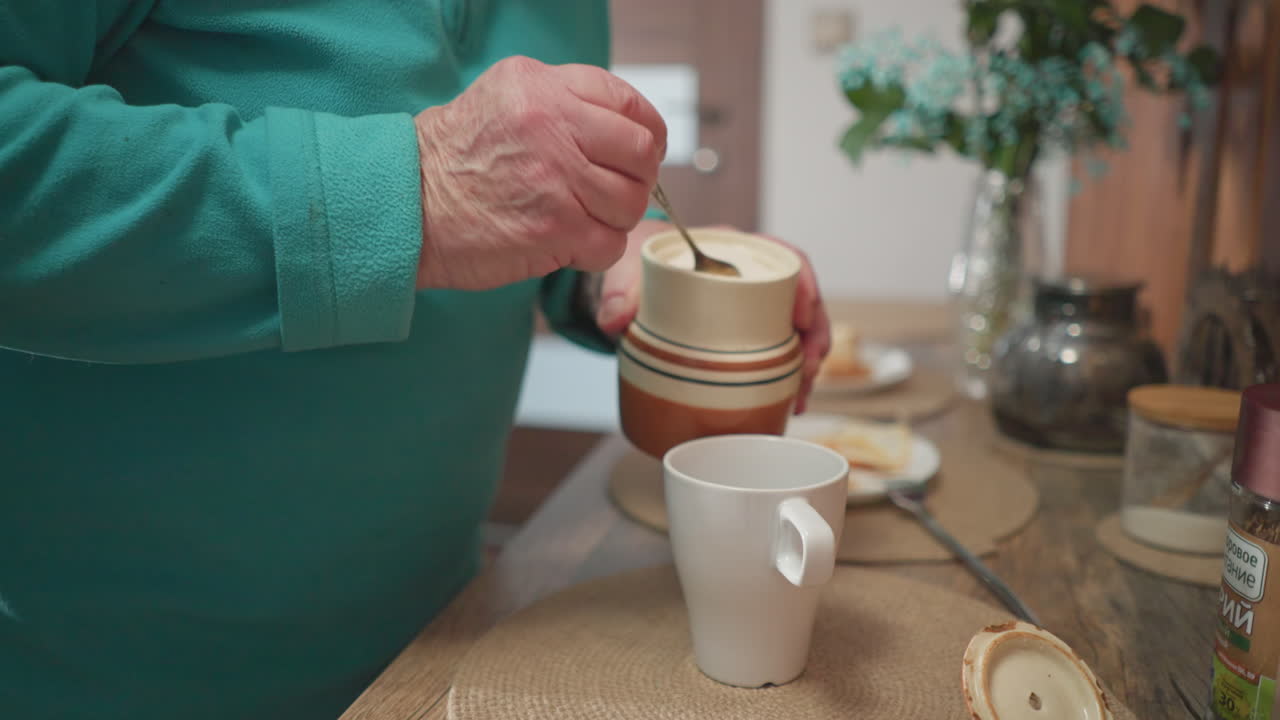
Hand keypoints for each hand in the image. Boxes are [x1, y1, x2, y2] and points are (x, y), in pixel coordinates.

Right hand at [414, 56, 666, 289]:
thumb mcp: (503, 97)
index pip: (628, 103)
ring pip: (631, 202)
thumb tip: (624, 126)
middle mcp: (553, 126)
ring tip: (582, 219)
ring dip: (614, 218)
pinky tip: (569, 244)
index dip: (647, 133)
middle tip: (612, 192)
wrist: (408, 206)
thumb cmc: (454, 158)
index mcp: (543, 87)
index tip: (638, 155)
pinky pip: (611, 244)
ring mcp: (557, 179)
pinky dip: (597, 250)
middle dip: (636, 178)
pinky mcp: (556, 229)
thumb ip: (562, 101)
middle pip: (641, 153)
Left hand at [595, 223, 831, 413]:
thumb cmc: (638, 263)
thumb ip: (620, 291)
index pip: (783, 257)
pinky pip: (780, 351)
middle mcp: (751, 276)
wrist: (630, 280)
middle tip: (809, 369)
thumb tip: (617, 322)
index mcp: (731, 250)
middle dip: (815, 336)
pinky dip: (788, 377)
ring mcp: (753, 306)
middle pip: (802, 299)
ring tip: (802, 396)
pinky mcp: (748, 333)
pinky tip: (788, 403)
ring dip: (808, 363)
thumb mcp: (627, 268)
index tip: (804, 315)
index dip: (804, 283)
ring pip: (797, 330)